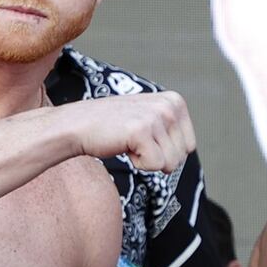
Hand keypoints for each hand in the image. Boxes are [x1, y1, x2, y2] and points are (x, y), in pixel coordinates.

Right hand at [73, 91, 195, 172]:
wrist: (77, 125)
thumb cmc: (110, 126)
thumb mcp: (149, 116)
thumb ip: (171, 126)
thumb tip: (189, 150)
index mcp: (174, 101)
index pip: (189, 146)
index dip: (165, 150)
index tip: (144, 137)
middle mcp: (168, 106)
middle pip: (181, 156)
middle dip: (157, 156)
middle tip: (134, 141)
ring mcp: (155, 117)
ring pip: (169, 163)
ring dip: (146, 160)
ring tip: (128, 142)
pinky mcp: (142, 131)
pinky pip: (154, 165)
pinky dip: (137, 163)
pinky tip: (123, 146)